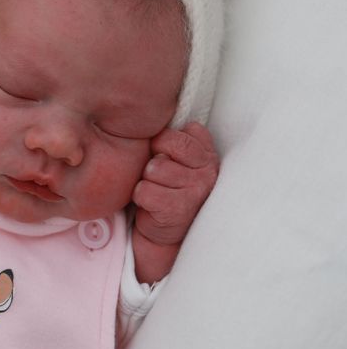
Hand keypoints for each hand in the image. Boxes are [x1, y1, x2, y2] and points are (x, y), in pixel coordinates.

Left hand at [131, 122, 219, 283]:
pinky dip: (141, 198)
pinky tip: (152, 207)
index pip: (182, 132)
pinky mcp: (178, 209)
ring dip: (147, 182)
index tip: (168, 159)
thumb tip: (152, 112)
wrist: (165, 236)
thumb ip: (176, 139)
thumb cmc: (167, 192)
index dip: (164, 144)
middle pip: (166, 145)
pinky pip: (144, 190)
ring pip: (153, 169)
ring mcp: (196, 190)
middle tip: (158, 178)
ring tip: (157, 194)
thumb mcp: (177, 162)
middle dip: (154, 160)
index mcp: (208, 155)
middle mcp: (208, 171)